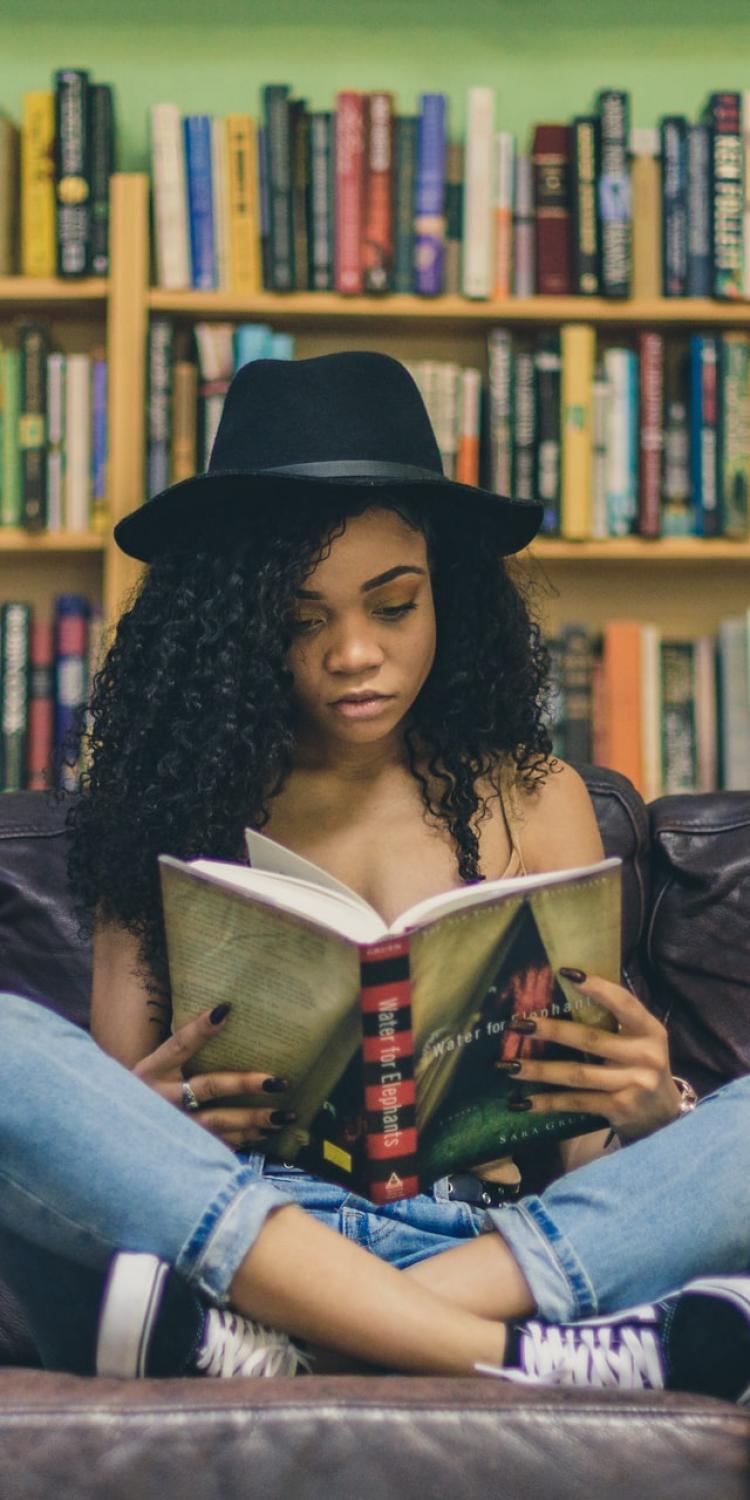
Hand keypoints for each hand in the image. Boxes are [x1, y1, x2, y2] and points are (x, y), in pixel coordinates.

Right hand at [133, 1004, 293, 1148]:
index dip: (200, 1028)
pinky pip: (217, 1145)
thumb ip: (182, 1048)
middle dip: (245, 1084)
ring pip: (218, 1122)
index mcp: (152, 1070)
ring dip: (253, 1119)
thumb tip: (223, 1014)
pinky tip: (266, 1134)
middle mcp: (161, 1098)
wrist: (112, 1134)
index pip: (178, 1044)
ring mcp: (172, 1126)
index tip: (225, 1010)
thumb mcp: (152, 1067)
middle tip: (279, 1080)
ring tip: (284, 1115)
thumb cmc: (142, 1092)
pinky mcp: (181, 1148)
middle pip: (208, 1087)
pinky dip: (243, 1140)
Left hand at [496, 972, 681, 1142]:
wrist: (665, 1116)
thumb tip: (570, 986)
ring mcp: (632, 1085)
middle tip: (518, 1024)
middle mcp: (644, 1057)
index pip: (624, 1003)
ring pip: (577, 1074)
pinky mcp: (618, 1109)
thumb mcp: (641, 1039)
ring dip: (539, 1070)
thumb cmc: (643, 1066)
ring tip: (509, 1064)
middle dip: (551, 1031)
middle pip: (590, 1040)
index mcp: (650, 1031)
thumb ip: (616, 1019)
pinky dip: (549, 1102)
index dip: (597, 988)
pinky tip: (523, 1102)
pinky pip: (577, 1102)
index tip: (566, 973)